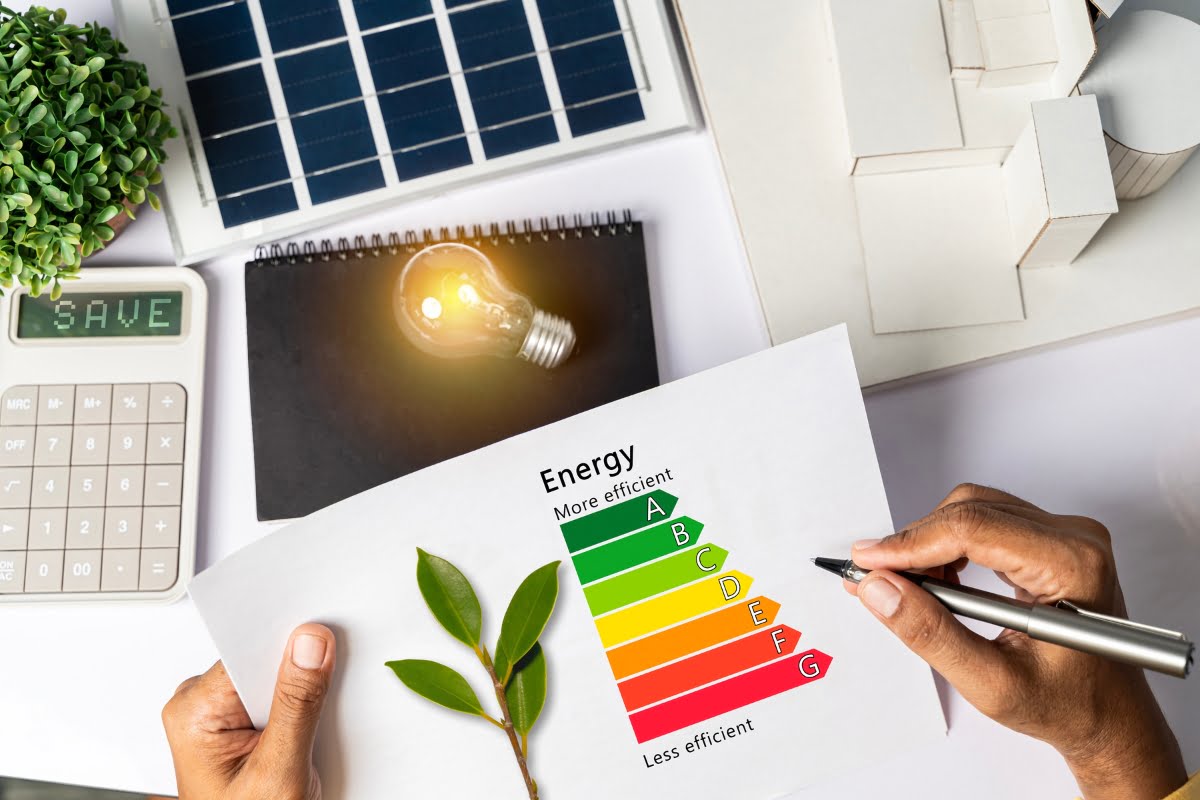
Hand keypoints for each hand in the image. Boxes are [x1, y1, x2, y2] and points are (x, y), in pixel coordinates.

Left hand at [163, 623, 336, 799]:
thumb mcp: (279, 771)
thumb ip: (297, 705)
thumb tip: (308, 644)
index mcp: (194, 710)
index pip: (248, 651)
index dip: (289, 649)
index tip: (321, 652)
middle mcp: (200, 706)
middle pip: (262, 662)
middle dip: (297, 679)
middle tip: (310, 720)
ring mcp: (219, 713)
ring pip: (274, 677)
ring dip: (300, 698)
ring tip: (301, 741)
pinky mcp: (239, 721)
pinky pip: (277, 694)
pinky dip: (298, 711)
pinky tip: (300, 739)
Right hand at [847, 484, 1186, 799]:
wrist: (1110, 718)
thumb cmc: (1070, 706)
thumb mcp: (992, 683)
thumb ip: (931, 634)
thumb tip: (880, 590)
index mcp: (1072, 565)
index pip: (973, 529)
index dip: (910, 543)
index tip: (867, 561)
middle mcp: (1075, 539)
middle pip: (970, 511)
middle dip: (915, 544)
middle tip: (877, 578)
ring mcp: (1065, 536)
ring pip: (973, 510)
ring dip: (930, 545)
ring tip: (910, 588)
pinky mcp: (1050, 541)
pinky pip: (985, 522)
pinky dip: (949, 548)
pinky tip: (939, 582)